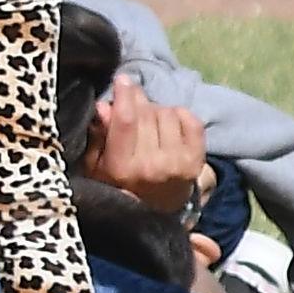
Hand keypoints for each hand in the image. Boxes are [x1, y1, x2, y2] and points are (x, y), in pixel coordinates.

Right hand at [82, 83, 208, 213]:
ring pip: (166, 113)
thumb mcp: (96, 167)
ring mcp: (177, 163)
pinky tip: (169, 122)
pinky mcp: (196, 160)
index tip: (122, 79)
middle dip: (137, 101)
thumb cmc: (118, 186)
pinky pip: (190, 121)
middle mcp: (151, 165)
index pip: (125, 122)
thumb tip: (104, 106)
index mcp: (121, 168)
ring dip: (156, 111)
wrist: (156, 213)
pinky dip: (179, 114)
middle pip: (146, 114)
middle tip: (132, 103)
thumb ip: (98, 138)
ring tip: (149, 122)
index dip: (124, 95)